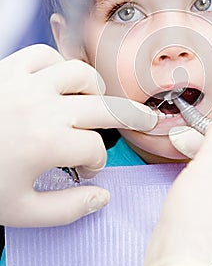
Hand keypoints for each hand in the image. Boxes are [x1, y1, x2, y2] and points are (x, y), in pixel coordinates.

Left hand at [0, 44, 156, 226]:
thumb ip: (67, 210)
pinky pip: (44, 54)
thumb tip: (102, 198)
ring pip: (80, 74)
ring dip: (95, 88)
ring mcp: (28, 83)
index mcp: (49, 143)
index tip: (85, 171)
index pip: (95, 149)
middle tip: (144, 120)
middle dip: (130, 118)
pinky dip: (57, 64)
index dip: (95, 164)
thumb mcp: (20, 211)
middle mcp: (45, 108)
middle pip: (104, 108)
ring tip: (98, 98)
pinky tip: (59, 79)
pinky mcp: (10, 68)